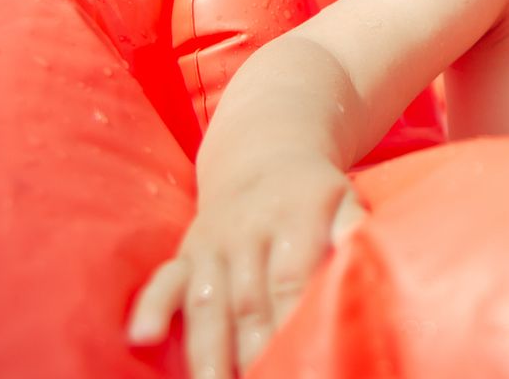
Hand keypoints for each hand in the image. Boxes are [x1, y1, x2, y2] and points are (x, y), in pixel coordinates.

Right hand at [127, 161, 366, 377]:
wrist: (264, 151)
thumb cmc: (314, 193)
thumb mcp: (344, 197)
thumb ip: (354, 227)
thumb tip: (365, 249)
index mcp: (295, 218)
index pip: (291, 282)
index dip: (293, 326)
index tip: (305, 364)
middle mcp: (248, 232)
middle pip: (248, 304)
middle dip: (253, 355)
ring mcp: (213, 244)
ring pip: (208, 303)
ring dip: (208, 353)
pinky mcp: (187, 253)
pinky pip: (165, 281)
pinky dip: (152, 308)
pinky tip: (143, 339)